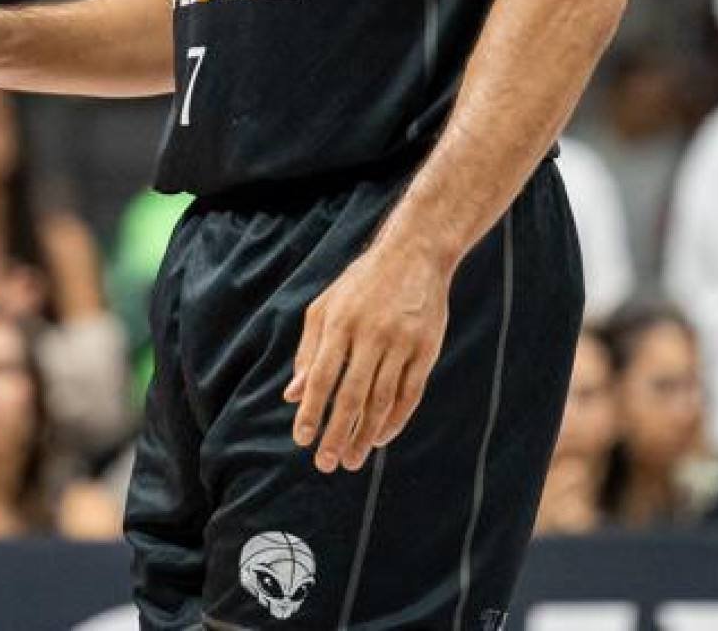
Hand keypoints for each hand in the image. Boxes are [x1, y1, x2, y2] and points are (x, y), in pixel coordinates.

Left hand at [284, 234, 451, 474]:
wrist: (415, 253)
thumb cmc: (361, 284)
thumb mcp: (326, 307)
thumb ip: (308, 352)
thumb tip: (292, 395)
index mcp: (340, 322)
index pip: (322, 376)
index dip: (311, 410)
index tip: (301, 440)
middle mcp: (371, 334)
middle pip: (352, 394)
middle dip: (337, 433)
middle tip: (326, 463)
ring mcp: (402, 342)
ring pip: (382, 400)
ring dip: (366, 434)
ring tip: (353, 459)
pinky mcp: (426, 350)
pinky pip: (409, 394)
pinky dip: (395, 420)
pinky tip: (381, 438)